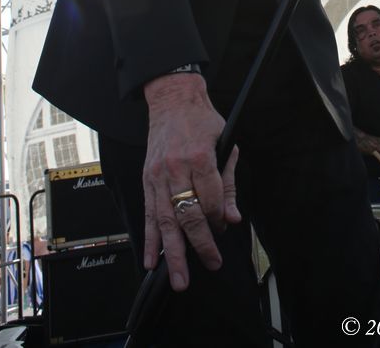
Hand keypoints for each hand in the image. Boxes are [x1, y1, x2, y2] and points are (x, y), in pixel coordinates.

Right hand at [142, 73, 239, 290]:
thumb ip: (228, 182)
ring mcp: (158, 175)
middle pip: (188, 215)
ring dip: (172, 253)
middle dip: (200, 245)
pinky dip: (150, 238)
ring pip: (166, 221)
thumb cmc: (201, 119)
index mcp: (200, 157)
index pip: (211, 200)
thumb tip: (232, 218)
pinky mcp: (147, 179)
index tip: (223, 229)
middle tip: (211, 265)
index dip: (218, 219)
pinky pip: (149, 213)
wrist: (172, 99)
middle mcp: (176, 168)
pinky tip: (151, 259)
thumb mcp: (224, 142)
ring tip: (178, 279)